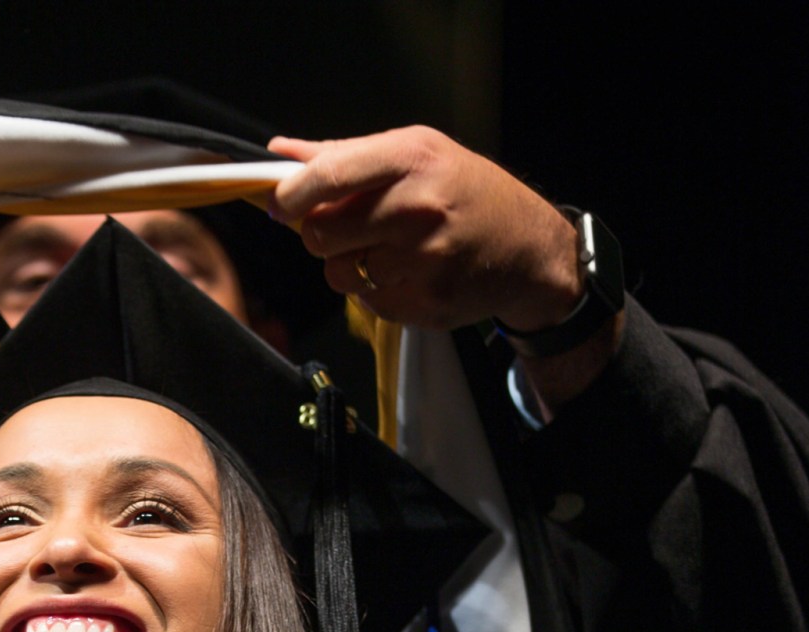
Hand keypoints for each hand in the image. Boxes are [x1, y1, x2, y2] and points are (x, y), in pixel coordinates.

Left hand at [268, 127, 583, 332]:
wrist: (529, 249)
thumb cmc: (467, 194)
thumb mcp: (417, 153)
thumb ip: (345, 156)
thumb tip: (280, 154)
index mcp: (412, 159)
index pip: (329, 176)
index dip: (291, 195)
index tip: (279, 203)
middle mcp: (418, 208)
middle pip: (321, 234)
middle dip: (322, 234)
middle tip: (349, 228)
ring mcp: (424, 259)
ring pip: (339, 274)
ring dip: (350, 265)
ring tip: (387, 250)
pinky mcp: (426, 301)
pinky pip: (367, 301)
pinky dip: (376, 291)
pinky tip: (408, 273)